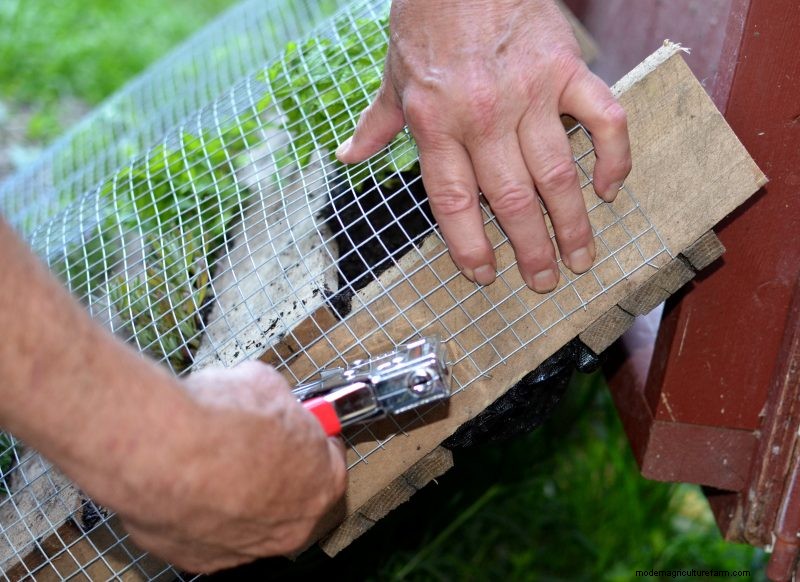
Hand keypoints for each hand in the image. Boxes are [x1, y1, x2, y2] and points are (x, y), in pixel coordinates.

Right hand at [108, 362, 346, 572]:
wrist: (164, 450)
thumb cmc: (220, 420)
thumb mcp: (267, 385)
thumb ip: (277, 401)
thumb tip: (267, 395)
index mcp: (320, 483)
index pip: (329, 461)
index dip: (311, 439)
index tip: (298, 427)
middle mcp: (290, 526)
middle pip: (292, 494)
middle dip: (276, 467)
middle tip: (253, 439)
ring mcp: (245, 548)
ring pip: (249, 516)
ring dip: (237, 491)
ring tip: (211, 458)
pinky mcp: (201, 557)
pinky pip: (209, 531)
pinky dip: (201, 509)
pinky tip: (188, 482)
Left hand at [336, 0, 630, 291]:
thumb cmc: (426, 21)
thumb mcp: (392, 75)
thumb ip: (376, 123)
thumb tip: (348, 155)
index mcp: (435, 124)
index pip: (454, 203)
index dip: (470, 248)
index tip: (485, 276)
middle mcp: (481, 117)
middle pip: (511, 201)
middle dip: (531, 251)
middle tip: (545, 281)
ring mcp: (529, 94)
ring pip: (557, 175)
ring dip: (573, 224)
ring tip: (581, 258)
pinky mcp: (565, 69)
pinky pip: (603, 119)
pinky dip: (614, 156)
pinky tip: (610, 188)